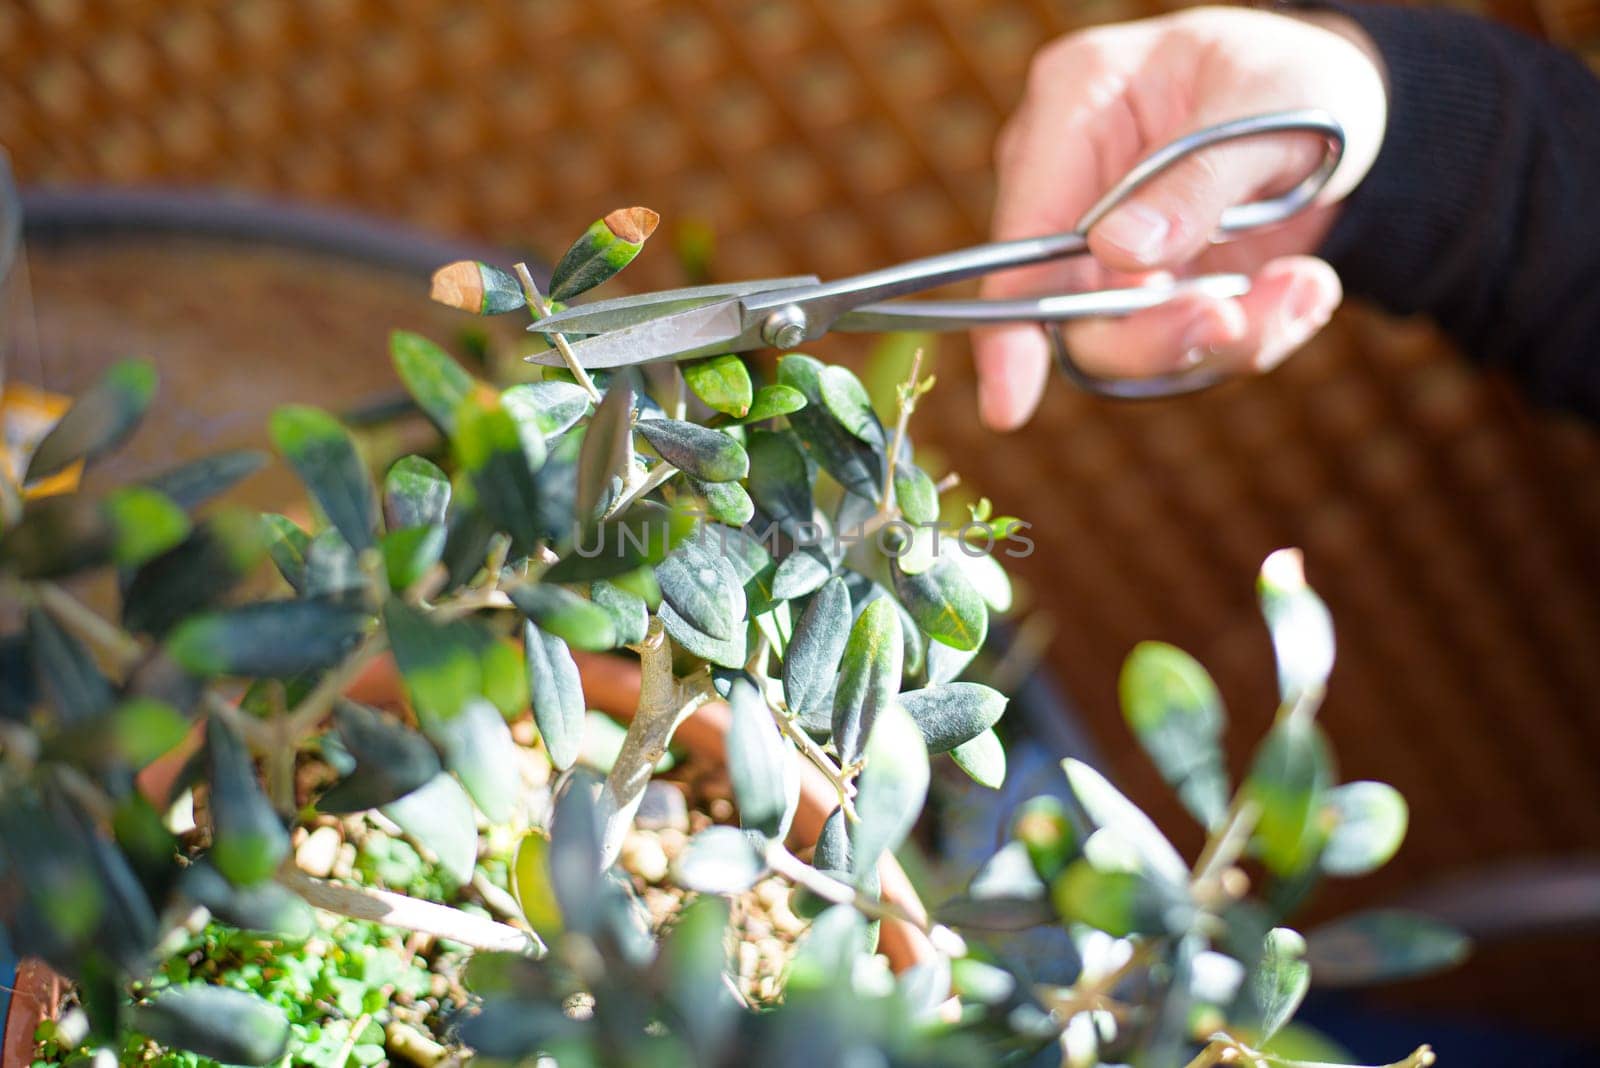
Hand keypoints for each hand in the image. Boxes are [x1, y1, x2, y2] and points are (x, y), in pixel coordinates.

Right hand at [974, 5, 1387, 429]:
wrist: (1345, 107)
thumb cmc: (1289, 77)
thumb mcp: (1266, 100)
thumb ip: (1194, 176)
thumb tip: (1116, 253)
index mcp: (1074, 107)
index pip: (1021, 233)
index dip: (1009, 325)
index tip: (1009, 404)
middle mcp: (1074, 190)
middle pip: (1071, 310)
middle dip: (1154, 334)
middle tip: (1233, 319)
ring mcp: (1110, 252)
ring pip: (1133, 342)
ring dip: (1227, 334)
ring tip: (1302, 286)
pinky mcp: (1156, 294)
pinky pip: (1188, 346)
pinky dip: (1255, 332)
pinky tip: (1304, 286)